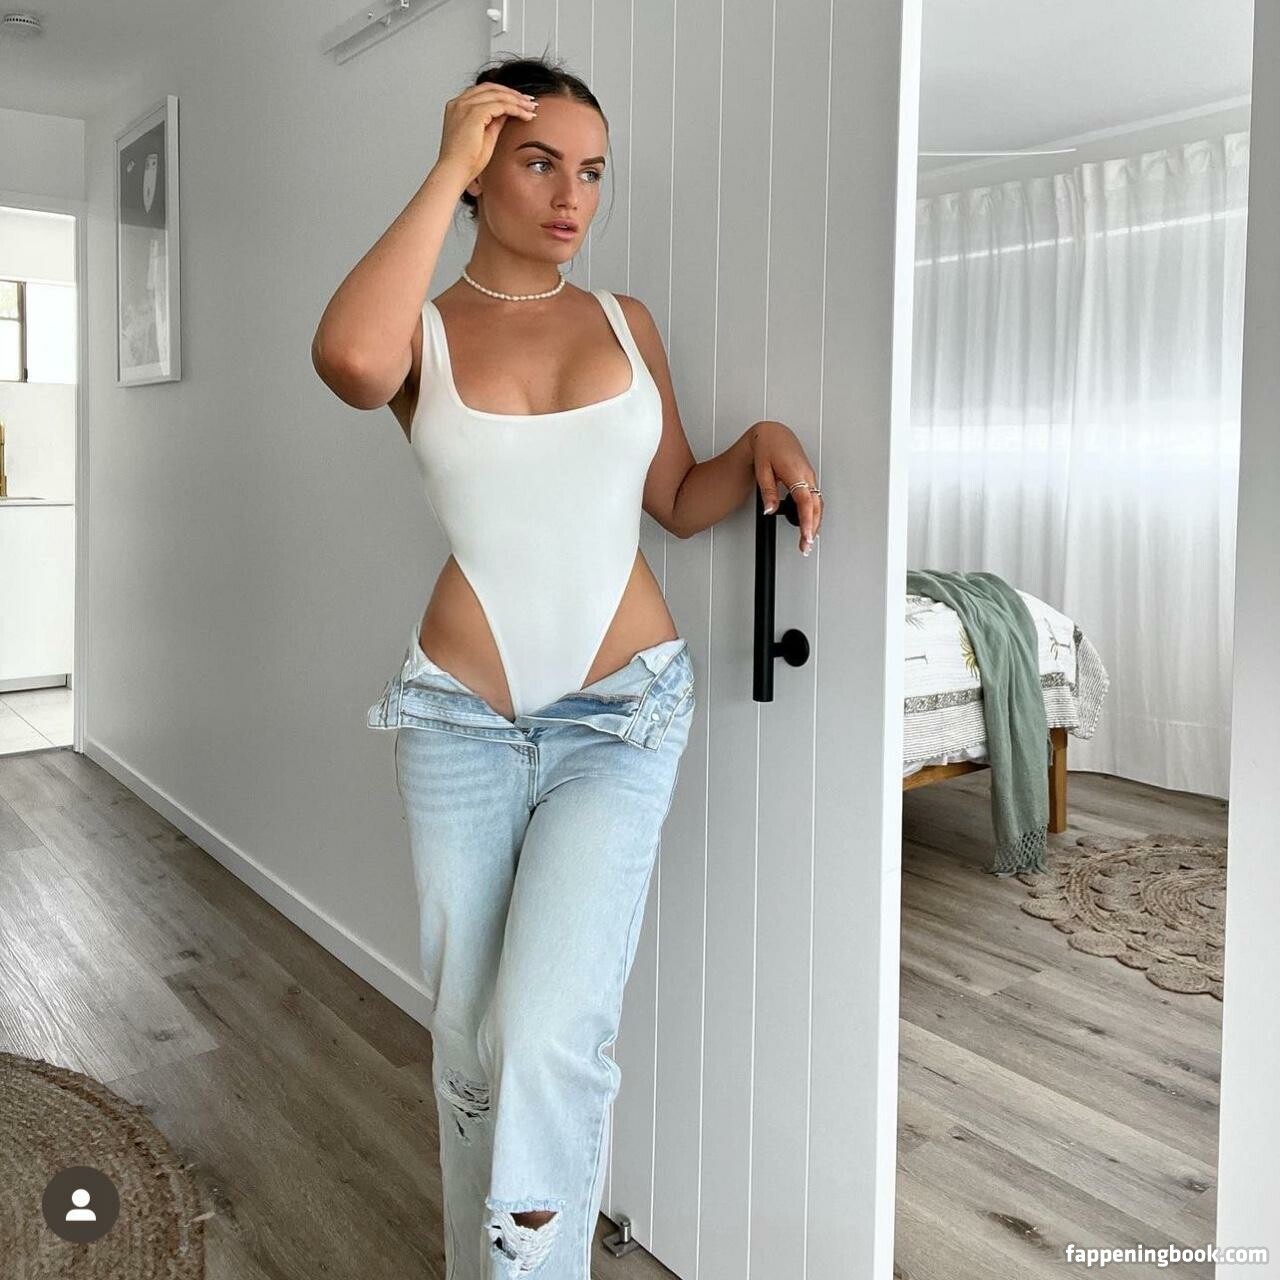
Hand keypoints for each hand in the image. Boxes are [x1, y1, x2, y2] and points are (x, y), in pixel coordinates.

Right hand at [437, 83, 538, 184]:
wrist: (454, 172)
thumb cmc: (465, 161)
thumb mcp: (484, 137)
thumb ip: (494, 122)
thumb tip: (506, 113)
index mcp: (458, 107)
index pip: (484, 92)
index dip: (504, 94)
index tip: (520, 102)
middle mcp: (459, 103)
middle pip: (491, 88)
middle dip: (513, 94)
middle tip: (529, 101)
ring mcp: (465, 106)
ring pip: (497, 94)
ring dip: (517, 100)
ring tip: (531, 108)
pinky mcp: (474, 113)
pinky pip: (500, 105)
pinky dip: (515, 108)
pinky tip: (525, 115)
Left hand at [751, 420, 822, 554]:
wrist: (773, 434)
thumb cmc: (768, 447)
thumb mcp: (763, 470)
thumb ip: (768, 491)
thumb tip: (769, 509)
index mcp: (796, 473)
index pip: (805, 502)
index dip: (807, 522)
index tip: (806, 537)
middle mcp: (806, 476)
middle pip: (815, 507)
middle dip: (812, 529)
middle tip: (805, 547)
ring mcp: (809, 477)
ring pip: (817, 504)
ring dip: (815, 523)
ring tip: (807, 541)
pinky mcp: (808, 478)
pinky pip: (815, 498)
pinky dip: (814, 513)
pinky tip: (810, 524)